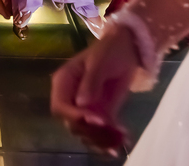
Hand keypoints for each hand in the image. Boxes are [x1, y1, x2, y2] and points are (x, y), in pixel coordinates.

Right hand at [51, 25, 140, 155]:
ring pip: (87, 133)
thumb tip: (81, 103)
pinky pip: (101, 132)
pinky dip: (111, 139)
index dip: (75, 117)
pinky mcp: (100, 114)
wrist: (127, 48)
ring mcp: (85, 108)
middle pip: (73, 124)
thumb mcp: (99, 62)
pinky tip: (124, 140)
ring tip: (121, 139)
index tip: (97, 120)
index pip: (60, 106)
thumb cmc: (110, 50)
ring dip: (102, 140)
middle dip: (91, 132)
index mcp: (64, 82)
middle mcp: (71, 98)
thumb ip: (90, 82)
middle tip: (112, 133)